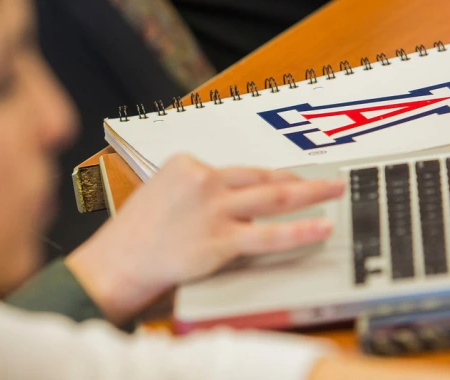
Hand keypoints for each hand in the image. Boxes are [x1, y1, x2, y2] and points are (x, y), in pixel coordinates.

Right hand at [66, 154, 344, 323]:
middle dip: (298, 178)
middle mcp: (204, 181)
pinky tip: (319, 228)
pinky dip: (299, 230)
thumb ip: (193, 192)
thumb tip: (226, 199)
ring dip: (310, 193)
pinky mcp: (220, 240)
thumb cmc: (134, 236)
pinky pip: (268, 235)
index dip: (265, 178)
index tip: (285, 179)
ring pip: (273, 198)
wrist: (117, 263)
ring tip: (333, 191)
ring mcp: (214, 209)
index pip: (236, 169)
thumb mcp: (160, 194)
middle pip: (262, 176)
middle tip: (328, 176)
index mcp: (186, 165)